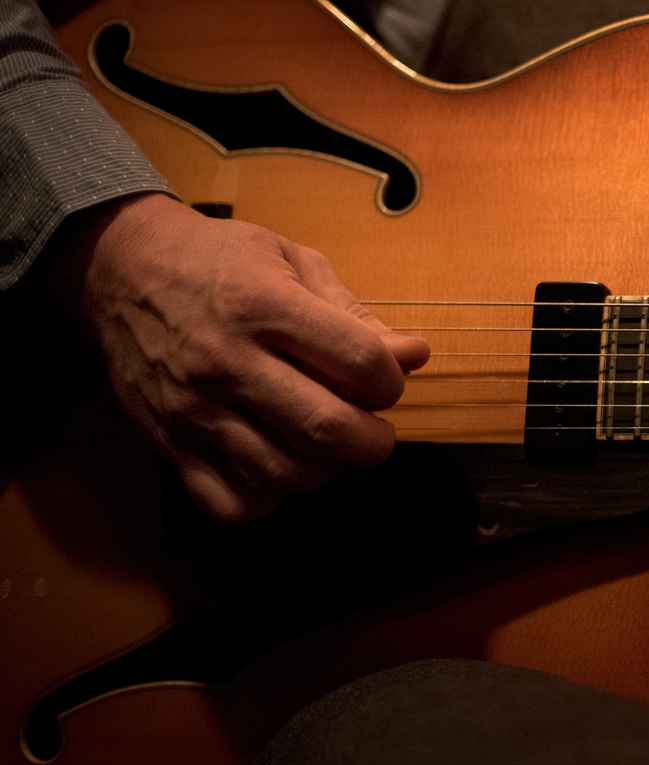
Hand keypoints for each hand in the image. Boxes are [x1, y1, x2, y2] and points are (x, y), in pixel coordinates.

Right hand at [43, 193, 429, 523]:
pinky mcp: (167, 444)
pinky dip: (267, 499)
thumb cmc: (220, 260)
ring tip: (324, 446)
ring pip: (284, 474)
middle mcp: (227, 360)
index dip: (391, 381)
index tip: (385, 381)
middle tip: (373, 431)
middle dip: (373, 441)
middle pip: (326, 429)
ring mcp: (193, 408)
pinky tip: (276, 467)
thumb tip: (414, 356)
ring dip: (325, 471)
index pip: (360, 362)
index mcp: (264, 305)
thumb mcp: (293, 261)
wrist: (119, 268)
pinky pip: (230, 504)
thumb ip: (355, 314)